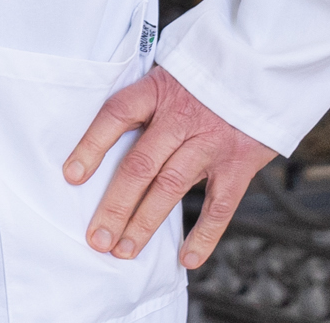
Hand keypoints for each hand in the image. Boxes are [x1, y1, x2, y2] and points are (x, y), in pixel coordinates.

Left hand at [66, 64, 275, 268]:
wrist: (257, 71)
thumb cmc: (198, 80)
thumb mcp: (164, 76)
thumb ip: (140, 104)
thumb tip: (100, 145)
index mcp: (155, 92)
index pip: (115, 116)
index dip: (92, 146)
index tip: (72, 177)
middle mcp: (181, 119)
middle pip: (140, 165)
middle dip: (115, 205)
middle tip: (97, 238)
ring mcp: (210, 144)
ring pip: (171, 188)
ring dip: (145, 223)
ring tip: (124, 250)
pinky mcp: (238, 164)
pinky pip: (220, 206)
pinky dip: (203, 235)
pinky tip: (185, 258)